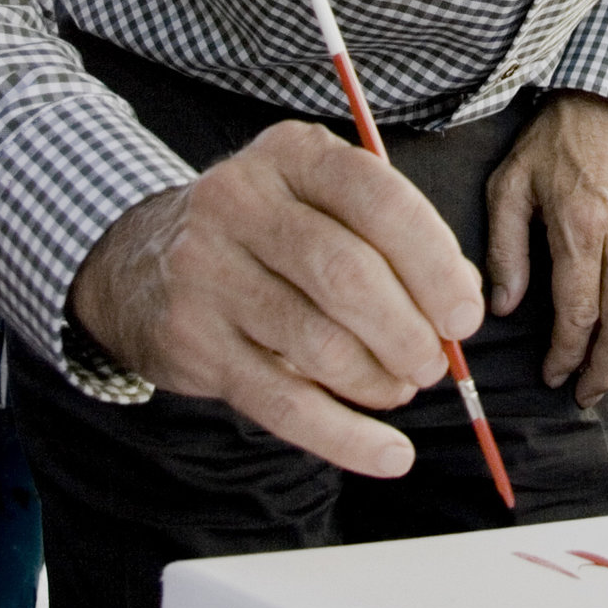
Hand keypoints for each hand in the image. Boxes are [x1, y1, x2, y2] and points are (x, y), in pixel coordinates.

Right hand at [69, 121, 484, 477]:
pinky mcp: (192, 341)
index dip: (433, 261)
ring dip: (378, 380)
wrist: (142, 264)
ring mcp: (207, 272)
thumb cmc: (268, 233)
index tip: (465, 314)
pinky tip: (389, 453)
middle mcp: (240, 202)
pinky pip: (282, 403)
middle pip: (346, 274)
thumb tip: (461, 299)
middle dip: (409, 330)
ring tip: (401, 387)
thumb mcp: (323, 204)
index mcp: (291, 153)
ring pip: (316, 342)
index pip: (377, 198)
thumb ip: (394, 239)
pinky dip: (346, 437)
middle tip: (436, 363)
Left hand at [486, 92, 607, 403]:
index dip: (566, 355)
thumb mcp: (510, 186)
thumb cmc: (551, 143)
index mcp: (582, 226)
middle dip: (603, 371)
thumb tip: (504, 307)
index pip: (579, 313)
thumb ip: (504, 249)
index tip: (552, 375)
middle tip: (582, 393)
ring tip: (601, 372)